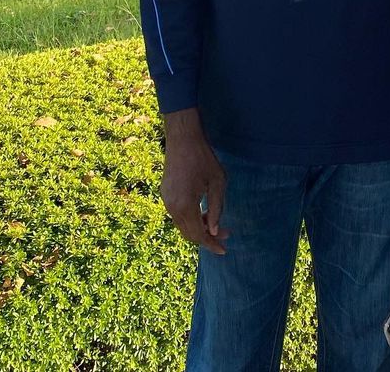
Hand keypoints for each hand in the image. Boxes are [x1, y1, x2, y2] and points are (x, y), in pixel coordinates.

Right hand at [160, 108, 229, 254]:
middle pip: (189, 233)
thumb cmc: (204, 158)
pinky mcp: (165, 194)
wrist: (182, 138)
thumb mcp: (217, 182)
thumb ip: (216, 208)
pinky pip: (177, 215)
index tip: (224, 250)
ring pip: (182, 225)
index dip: (212, 244)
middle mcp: (172, 207)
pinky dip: (190, 219)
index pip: (199, 234)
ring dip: (198, 228)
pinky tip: (202, 212)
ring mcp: (166, 201)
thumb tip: (213, 231)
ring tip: (214, 223)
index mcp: (185, 205)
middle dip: (207, 237)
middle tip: (224, 234)